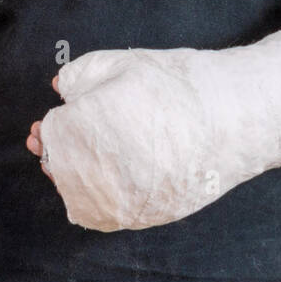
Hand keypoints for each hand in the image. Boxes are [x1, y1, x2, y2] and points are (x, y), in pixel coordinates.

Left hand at [26, 47, 234, 231]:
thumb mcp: (120, 63)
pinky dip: (100, 196)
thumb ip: (79, 76)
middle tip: (72, 134)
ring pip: (76, 195)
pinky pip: (103, 213)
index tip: (62, 115)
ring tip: (95, 152)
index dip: (54, 121)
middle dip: (58, 148)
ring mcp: (116, 202)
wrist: (232, 118)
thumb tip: (60, 90)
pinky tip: (114, 175)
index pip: (48, 135)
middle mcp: (92, 174)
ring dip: (75, 176)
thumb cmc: (177, 86)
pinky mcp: (139, 218)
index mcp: (80, 131)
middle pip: (57, 168)